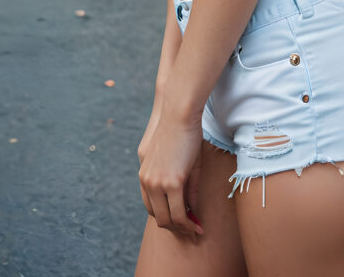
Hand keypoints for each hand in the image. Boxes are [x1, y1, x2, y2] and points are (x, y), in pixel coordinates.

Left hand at [138, 101, 203, 238]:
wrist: (180, 113)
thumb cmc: (183, 131)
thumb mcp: (183, 161)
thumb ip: (186, 186)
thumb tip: (191, 209)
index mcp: (145, 175)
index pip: (151, 206)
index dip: (166, 216)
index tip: (182, 221)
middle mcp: (147, 182)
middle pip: (157, 216)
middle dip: (175, 227)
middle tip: (191, 231)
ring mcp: (158, 183)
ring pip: (168, 219)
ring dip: (182, 228)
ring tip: (196, 230)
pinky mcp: (172, 182)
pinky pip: (179, 213)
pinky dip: (189, 223)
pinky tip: (198, 226)